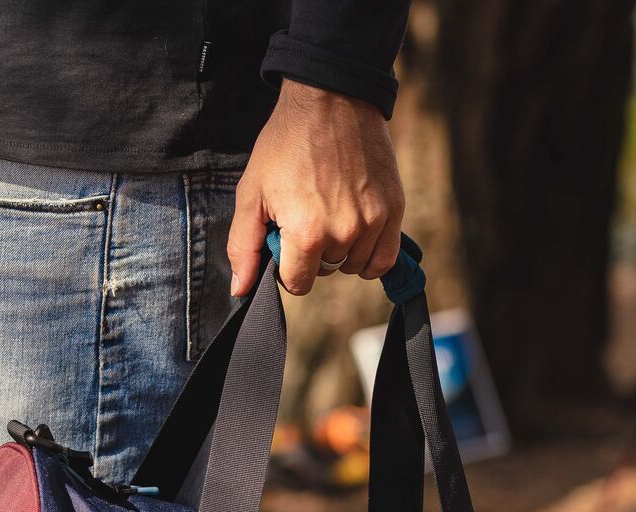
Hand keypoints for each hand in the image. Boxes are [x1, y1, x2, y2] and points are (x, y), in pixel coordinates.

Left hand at [228, 79, 404, 296]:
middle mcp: (344, 233)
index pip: (297, 284)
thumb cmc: (285, 143)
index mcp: (307, 234)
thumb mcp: (251, 193)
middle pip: (325, 271)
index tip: (286, 238)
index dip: (287, 266)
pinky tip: (357, 234)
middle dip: (312, 253)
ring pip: (353, 266)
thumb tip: (241, 292)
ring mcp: (373, 222)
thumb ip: (244, 246)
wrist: (331, 97)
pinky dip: (370, 255)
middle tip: (307, 213)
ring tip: (331, 214)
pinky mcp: (394, 208)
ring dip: (341, 252)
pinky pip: (383, 259)